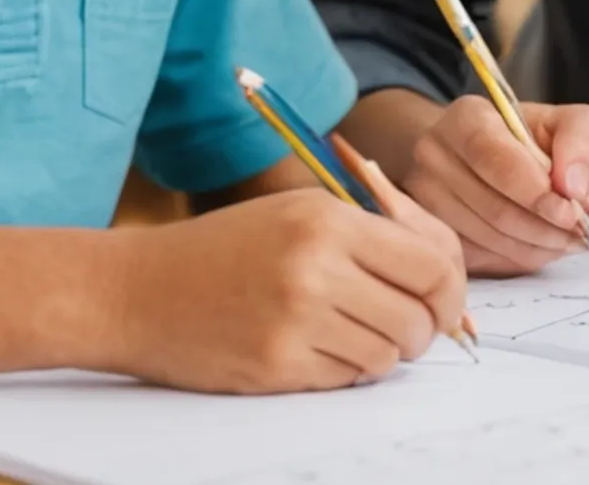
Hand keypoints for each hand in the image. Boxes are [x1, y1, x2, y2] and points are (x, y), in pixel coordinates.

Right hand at [100, 185, 469, 392]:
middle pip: (417, 316)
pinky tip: (317, 348)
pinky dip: (346, 370)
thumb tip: (444, 274)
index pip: (431, 264)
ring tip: (353, 333)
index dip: (451, 291)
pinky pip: (346, 378)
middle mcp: (316, 269)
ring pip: (387, 354)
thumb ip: (371, 233)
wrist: (137, 290)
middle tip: (408, 328)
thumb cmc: (223, 247)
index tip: (445, 303)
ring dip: (383, 351)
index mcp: (329, 221)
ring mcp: (295, 322)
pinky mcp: (276, 366)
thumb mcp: (299, 211)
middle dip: (424, 329)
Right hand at [404, 95, 588, 275]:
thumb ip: (582, 143)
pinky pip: (479, 258)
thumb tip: (580, 193)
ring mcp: (424, 197)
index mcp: (466, 118)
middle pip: (494, 208)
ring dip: (537, 248)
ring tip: (567, 242)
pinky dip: (517, 258)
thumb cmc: (527, 136)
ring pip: (488, 239)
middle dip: (546, 228)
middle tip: (581, 235)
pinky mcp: (429, 231)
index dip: (537, 193)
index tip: (573, 213)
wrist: (478, 152)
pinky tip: (539, 246)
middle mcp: (433, 155)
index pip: (496, 160)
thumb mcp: (564, 121)